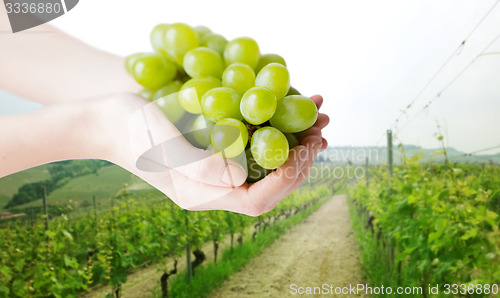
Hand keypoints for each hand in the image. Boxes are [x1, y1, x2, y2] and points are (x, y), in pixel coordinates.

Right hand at [96, 92, 328, 215]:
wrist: (104, 118)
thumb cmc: (127, 129)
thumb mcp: (158, 144)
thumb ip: (195, 166)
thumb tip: (236, 179)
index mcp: (202, 195)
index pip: (257, 199)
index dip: (287, 178)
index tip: (304, 147)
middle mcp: (214, 187)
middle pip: (270, 183)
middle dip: (301, 158)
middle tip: (321, 127)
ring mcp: (216, 168)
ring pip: (267, 163)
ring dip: (296, 142)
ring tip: (317, 116)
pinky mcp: (216, 148)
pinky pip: (255, 144)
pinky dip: (276, 128)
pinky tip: (288, 108)